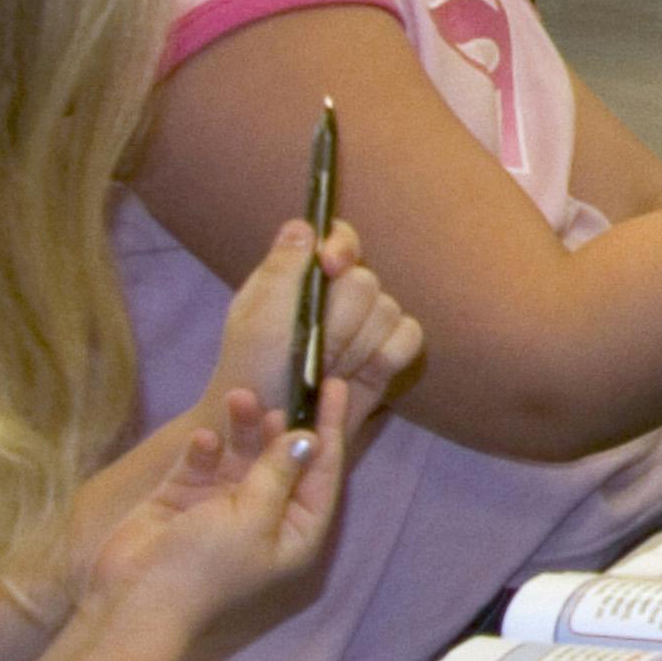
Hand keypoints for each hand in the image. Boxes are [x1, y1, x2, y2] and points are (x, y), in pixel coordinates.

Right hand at [69, 379, 355, 660]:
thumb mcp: (254, 518)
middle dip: (282, 424)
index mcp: (294, 532)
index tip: (334, 385)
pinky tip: (203, 439)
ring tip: (240, 397)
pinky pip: (202, 464)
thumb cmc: (206, 566)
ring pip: (240, 455)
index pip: (321, 471)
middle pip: (281, 459)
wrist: (133, 604)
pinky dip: (205, 449)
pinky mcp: (183, 499)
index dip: (329, 428)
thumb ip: (279, 473)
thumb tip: (308, 437)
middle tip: (284, 387)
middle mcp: (263, 517)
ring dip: (243, 427)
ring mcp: (220, 507)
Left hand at [202, 220, 420, 446]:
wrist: (269, 436)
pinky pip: (410, 336)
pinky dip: (389, 354)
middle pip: (365, 282)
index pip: (338, 238)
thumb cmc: (251, 376)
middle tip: (313, 351)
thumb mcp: (255, 320)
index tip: (331, 267)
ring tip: (328, 370)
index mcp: (300, 278)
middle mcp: (335, 296)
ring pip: (388, 311)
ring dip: (357, 345)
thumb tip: (304, 224)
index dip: (342, 247)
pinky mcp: (385, 355)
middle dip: (340, 322)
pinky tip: (363, 371)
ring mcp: (363, 326)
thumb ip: (282, 271)